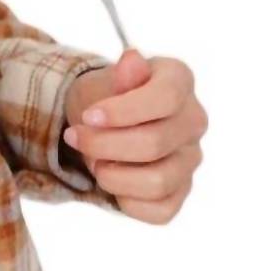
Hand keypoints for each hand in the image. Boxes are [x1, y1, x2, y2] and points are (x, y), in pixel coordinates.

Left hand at [62, 49, 206, 224]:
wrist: (100, 124)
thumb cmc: (105, 99)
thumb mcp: (104, 81)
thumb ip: (121, 76)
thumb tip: (132, 59)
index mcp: (180, 82)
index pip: (165, 99)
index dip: (122, 112)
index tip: (88, 116)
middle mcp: (194, 121)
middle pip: (153, 144)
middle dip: (102, 145)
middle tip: (76, 138)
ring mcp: (190, 159)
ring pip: (157, 182)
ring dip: (112, 176)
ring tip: (95, 162)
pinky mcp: (180, 192)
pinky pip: (158, 210)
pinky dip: (125, 200)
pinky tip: (113, 180)